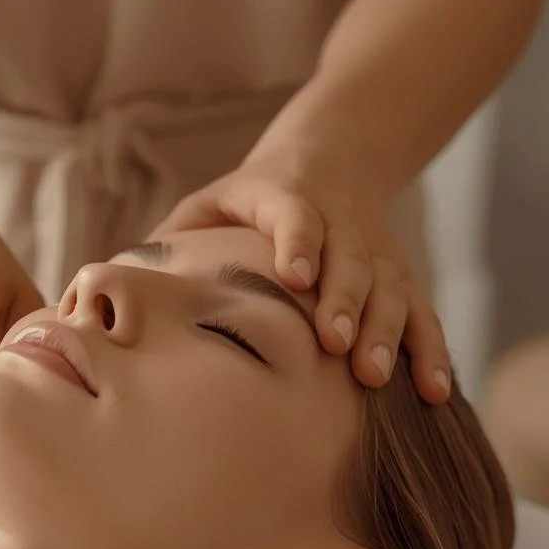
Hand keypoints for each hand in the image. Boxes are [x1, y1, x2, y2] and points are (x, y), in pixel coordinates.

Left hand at [151, 147, 450, 403]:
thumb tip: (114, 291)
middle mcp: (339, 221)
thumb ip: (172, 241)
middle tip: (334, 343)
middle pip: (349, 259)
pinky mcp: (398, 275)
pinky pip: (420, 312)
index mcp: (284, 195)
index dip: (297, 242)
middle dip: (343, 301)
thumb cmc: (248, 199)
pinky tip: (433, 393)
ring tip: (372, 376)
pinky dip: (430, 351)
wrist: (333, 155)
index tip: (296, 274)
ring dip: (384, 331)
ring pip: (387, 289)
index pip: (295, 215)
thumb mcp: (207, 204)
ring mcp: (374, 250)